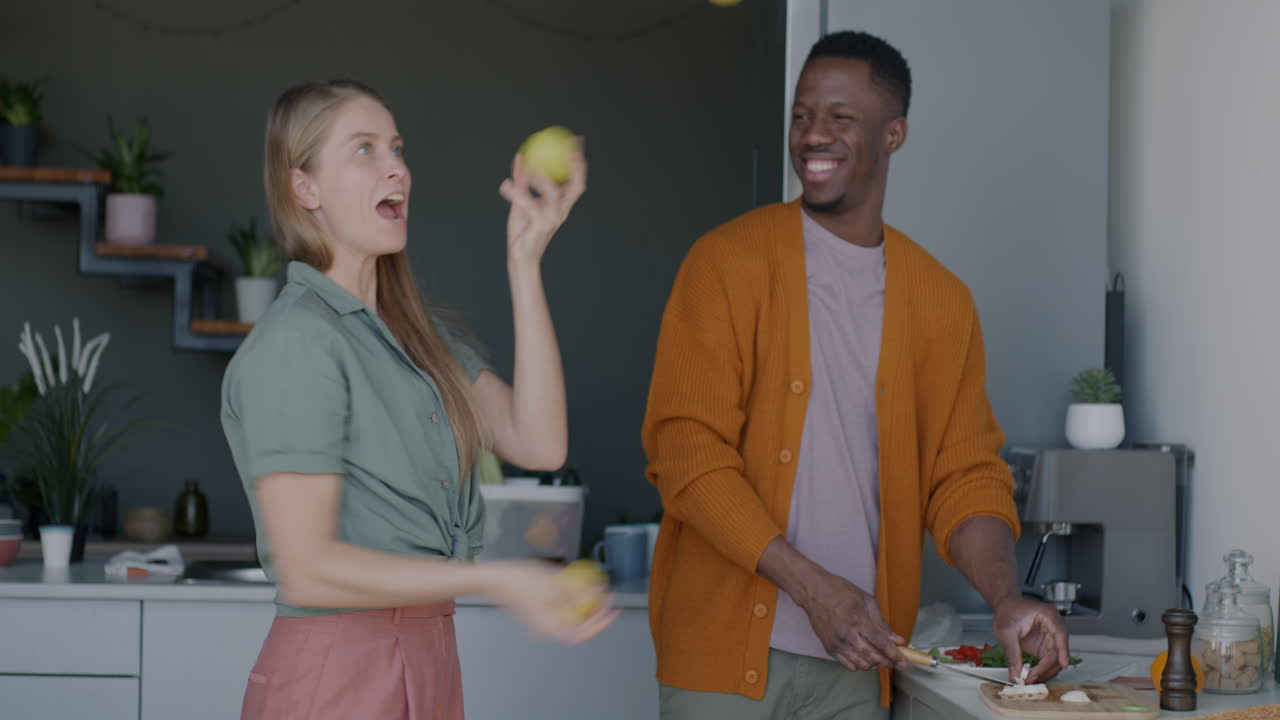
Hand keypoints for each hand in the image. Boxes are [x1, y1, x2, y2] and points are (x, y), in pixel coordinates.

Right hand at [486, 560, 618, 645]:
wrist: (495, 578)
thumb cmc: (519, 580)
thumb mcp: (554, 582)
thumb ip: (576, 592)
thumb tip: (597, 595)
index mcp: (549, 628)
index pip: (582, 634)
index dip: (601, 624)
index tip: (612, 611)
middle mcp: (546, 629)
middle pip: (579, 627)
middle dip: (596, 612)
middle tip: (606, 596)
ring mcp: (542, 622)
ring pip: (572, 619)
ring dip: (585, 605)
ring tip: (594, 589)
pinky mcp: (540, 613)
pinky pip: (562, 611)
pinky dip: (572, 601)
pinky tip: (575, 587)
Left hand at [498, 143, 585, 266]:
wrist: (520, 256)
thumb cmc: (523, 229)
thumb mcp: (522, 200)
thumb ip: (523, 181)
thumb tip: (521, 156)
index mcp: (561, 204)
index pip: (576, 181)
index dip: (579, 162)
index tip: (576, 141)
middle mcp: (562, 210)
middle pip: (576, 186)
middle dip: (575, 166)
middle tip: (567, 148)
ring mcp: (554, 218)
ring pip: (553, 193)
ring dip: (541, 178)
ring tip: (529, 168)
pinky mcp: (541, 225)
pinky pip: (529, 204)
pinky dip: (516, 193)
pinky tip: (504, 185)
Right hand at [797, 571, 906, 671]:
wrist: (813, 591)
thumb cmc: (840, 591)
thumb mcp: (866, 600)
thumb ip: (882, 622)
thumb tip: (896, 640)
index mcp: (858, 618)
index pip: (880, 642)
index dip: (894, 654)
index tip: (903, 661)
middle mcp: (846, 633)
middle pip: (872, 656)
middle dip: (887, 662)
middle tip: (896, 662)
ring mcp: (836, 642)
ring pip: (861, 664)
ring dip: (874, 664)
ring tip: (880, 659)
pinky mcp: (828, 647)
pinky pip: (848, 665)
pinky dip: (859, 665)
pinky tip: (864, 659)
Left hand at [991, 596, 1069, 683]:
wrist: (1005, 607)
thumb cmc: (1007, 611)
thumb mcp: (1006, 632)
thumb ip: (1012, 653)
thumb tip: (1015, 675)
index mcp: (1048, 615)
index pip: (1060, 634)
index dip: (1063, 650)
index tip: (1064, 664)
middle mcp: (1054, 626)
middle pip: (1059, 650)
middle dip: (1047, 667)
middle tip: (1032, 678)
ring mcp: (1052, 637)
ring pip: (1056, 659)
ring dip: (1045, 672)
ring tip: (1030, 680)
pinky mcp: (1046, 646)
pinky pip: (1049, 661)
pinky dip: (1042, 670)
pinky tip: (1032, 676)